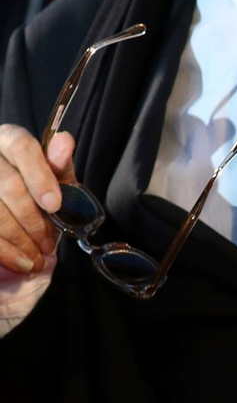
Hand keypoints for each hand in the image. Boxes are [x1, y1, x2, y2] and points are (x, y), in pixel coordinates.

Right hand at [0, 125, 73, 275]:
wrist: (10, 222)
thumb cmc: (35, 192)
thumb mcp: (52, 178)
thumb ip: (58, 165)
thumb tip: (65, 141)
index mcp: (8, 139)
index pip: (21, 147)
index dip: (40, 176)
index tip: (54, 205)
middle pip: (9, 185)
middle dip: (33, 220)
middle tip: (50, 242)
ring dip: (19, 241)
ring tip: (38, 258)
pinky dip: (4, 252)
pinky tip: (20, 263)